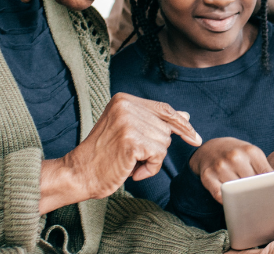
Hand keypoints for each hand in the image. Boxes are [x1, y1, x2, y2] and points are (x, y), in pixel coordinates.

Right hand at [40, 93, 199, 213]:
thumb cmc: (103, 156)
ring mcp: (128, 122)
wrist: (78, 174)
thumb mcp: (128, 132)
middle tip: (132, 157)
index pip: (164, 109)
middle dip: (155, 148)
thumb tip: (185, 115)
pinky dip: (149, 169)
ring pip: (164, 143)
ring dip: (151, 160)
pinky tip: (131, 171)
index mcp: (124, 99)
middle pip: (166, 128)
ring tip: (128, 163)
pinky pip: (159, 156)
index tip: (195, 137)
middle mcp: (126, 106)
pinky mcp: (131, 141)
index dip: (182, 124)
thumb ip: (154, 122)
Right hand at [189, 137, 273, 202]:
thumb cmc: (237, 155)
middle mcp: (235, 157)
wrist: (211, 148)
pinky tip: (232, 202)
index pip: (265, 175)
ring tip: (248, 205)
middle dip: (256, 194)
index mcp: (250, 151)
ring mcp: (220, 166)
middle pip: (251, 185)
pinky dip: (227, 201)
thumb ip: (264, 168)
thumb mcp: (252, 155)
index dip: (270, 187)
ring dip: (241, 199)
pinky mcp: (207, 175)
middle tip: (262, 204)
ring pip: (236, 191)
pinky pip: (220, 195)